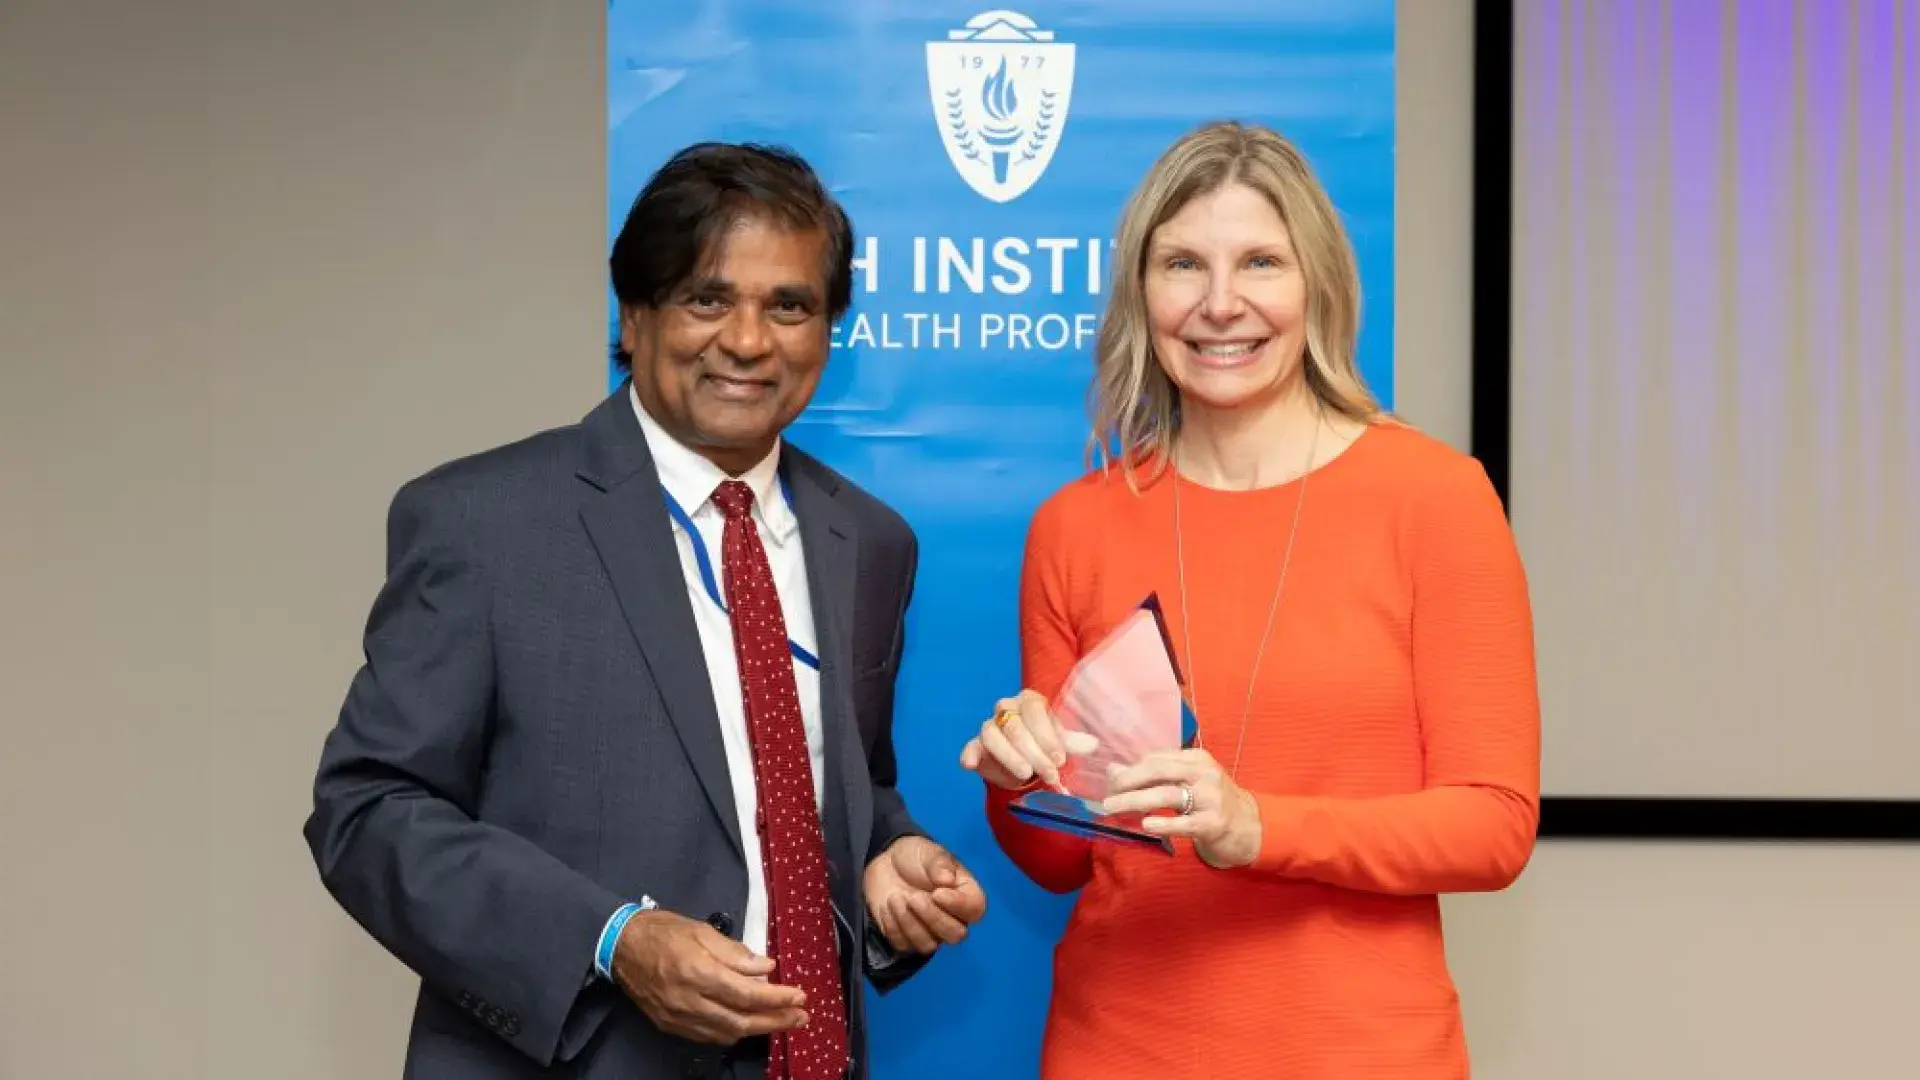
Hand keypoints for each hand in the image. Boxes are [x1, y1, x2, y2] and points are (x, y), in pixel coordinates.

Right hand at [610, 909, 808, 1044]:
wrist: (620, 947)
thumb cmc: (663, 931)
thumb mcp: (702, 930)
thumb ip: (735, 952)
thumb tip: (766, 967)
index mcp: (699, 972)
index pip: (748, 993)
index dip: (777, 998)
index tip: (800, 995)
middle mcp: (690, 1001)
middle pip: (741, 1021)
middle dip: (775, 1021)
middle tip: (801, 1017)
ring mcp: (679, 1017)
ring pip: (726, 1034)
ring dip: (758, 1030)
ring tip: (782, 1021)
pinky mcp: (670, 1025)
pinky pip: (708, 1037)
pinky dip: (732, 1033)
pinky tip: (747, 1025)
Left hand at [864, 835, 986, 953]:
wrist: (887, 864)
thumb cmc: (916, 858)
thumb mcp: (929, 853)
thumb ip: (940, 864)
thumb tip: (947, 879)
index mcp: (965, 895)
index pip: (975, 910)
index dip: (958, 905)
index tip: (937, 892)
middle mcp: (953, 919)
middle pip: (955, 935)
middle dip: (932, 917)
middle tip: (913, 896)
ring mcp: (930, 933)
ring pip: (928, 945)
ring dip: (909, 922)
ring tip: (894, 898)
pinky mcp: (907, 939)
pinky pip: (904, 945)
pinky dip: (893, 926)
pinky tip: (886, 906)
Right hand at [959, 689, 1080, 791]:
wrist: (1027, 764)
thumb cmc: (1046, 747)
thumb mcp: (1062, 744)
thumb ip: (1074, 743)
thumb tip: (1092, 744)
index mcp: (1030, 701)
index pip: (1035, 712)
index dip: (1047, 736)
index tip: (1060, 759)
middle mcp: (1006, 709)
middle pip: (1016, 727)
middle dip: (1035, 753)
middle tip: (1050, 775)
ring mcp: (989, 726)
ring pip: (993, 735)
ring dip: (1010, 757)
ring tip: (1026, 774)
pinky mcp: (976, 745)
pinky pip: (970, 747)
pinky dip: (969, 754)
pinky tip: (971, 764)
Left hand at [1101, 748, 1262, 868]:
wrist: (1249, 827)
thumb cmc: (1212, 802)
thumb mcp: (1189, 782)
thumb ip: (1156, 776)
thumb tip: (1113, 770)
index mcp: (1196, 759)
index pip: (1157, 758)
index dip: (1131, 768)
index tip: (1112, 780)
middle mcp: (1204, 774)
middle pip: (1158, 771)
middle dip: (1128, 780)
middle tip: (1107, 793)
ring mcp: (1211, 798)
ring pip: (1165, 795)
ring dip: (1134, 801)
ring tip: (1112, 807)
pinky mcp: (1213, 823)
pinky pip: (1183, 822)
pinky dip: (1163, 822)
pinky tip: (1145, 824)